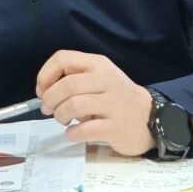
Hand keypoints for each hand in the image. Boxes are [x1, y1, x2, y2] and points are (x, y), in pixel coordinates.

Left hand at [35, 50, 153, 156]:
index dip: (45, 75)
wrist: (150, 118)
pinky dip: (72, 133)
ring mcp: (113, 103)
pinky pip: (85, 129)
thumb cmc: (116, 98)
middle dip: (50, 100)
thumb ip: (74, 79)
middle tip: (49, 110)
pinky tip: (74, 133)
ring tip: (63, 120)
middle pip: (66, 85)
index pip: (63, 59)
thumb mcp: (99, 78)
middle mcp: (106, 80)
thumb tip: (44, 92)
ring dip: (60, 115)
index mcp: (98, 64)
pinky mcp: (116, 126)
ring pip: (74, 105)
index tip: (42, 91)